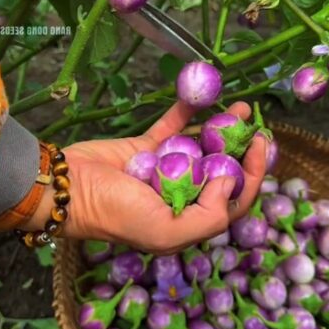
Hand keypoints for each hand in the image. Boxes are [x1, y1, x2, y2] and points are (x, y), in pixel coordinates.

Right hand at [21, 101, 269, 254]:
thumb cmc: (115, 216)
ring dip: (222, 128)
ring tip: (242, 108)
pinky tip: (201, 98)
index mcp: (189, 222)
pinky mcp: (146, 147)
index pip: (232, 201)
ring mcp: (164, 171)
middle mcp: (181, 197)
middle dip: (242, 149)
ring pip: (202, 147)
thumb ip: (207, 216)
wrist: (68, 189)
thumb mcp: (166, 231)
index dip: (252, 176)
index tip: (260, 147)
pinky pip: (172, 127)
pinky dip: (187, 112)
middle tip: (256, 126)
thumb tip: (230, 180)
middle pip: (222, 171)